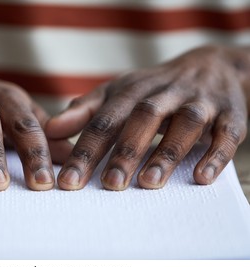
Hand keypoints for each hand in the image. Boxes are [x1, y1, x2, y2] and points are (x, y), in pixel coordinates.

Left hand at [46, 45, 248, 189]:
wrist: (207, 66)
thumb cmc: (151, 89)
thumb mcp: (116, 92)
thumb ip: (85, 111)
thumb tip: (51, 130)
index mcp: (131, 91)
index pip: (104, 121)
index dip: (85, 150)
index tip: (69, 182)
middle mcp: (164, 93)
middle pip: (143, 119)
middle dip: (125, 152)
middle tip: (109, 185)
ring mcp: (198, 102)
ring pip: (184, 124)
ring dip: (167, 152)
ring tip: (149, 182)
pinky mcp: (229, 114)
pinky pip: (225, 133)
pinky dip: (216, 154)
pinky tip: (202, 178)